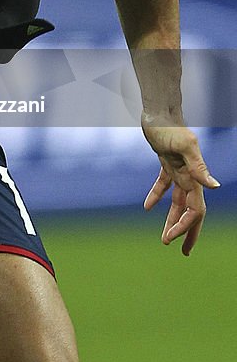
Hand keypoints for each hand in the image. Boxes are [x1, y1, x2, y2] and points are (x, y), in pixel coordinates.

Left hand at [141, 118, 219, 255]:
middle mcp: (190, 176)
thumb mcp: (184, 145)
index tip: (169, 238)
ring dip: (173, 219)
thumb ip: (199, 166)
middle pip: (192, 211)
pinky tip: (147, 207)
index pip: (195, 210)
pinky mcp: (167, 162)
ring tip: (165, 238)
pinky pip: (164, 184)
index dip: (185, 226)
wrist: (159, 110)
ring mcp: (179, 169)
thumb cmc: (170, 126)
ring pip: (178, 201)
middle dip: (188, 232)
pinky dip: (157, 196)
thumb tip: (214, 187)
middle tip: (182, 251)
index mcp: (195, 177)